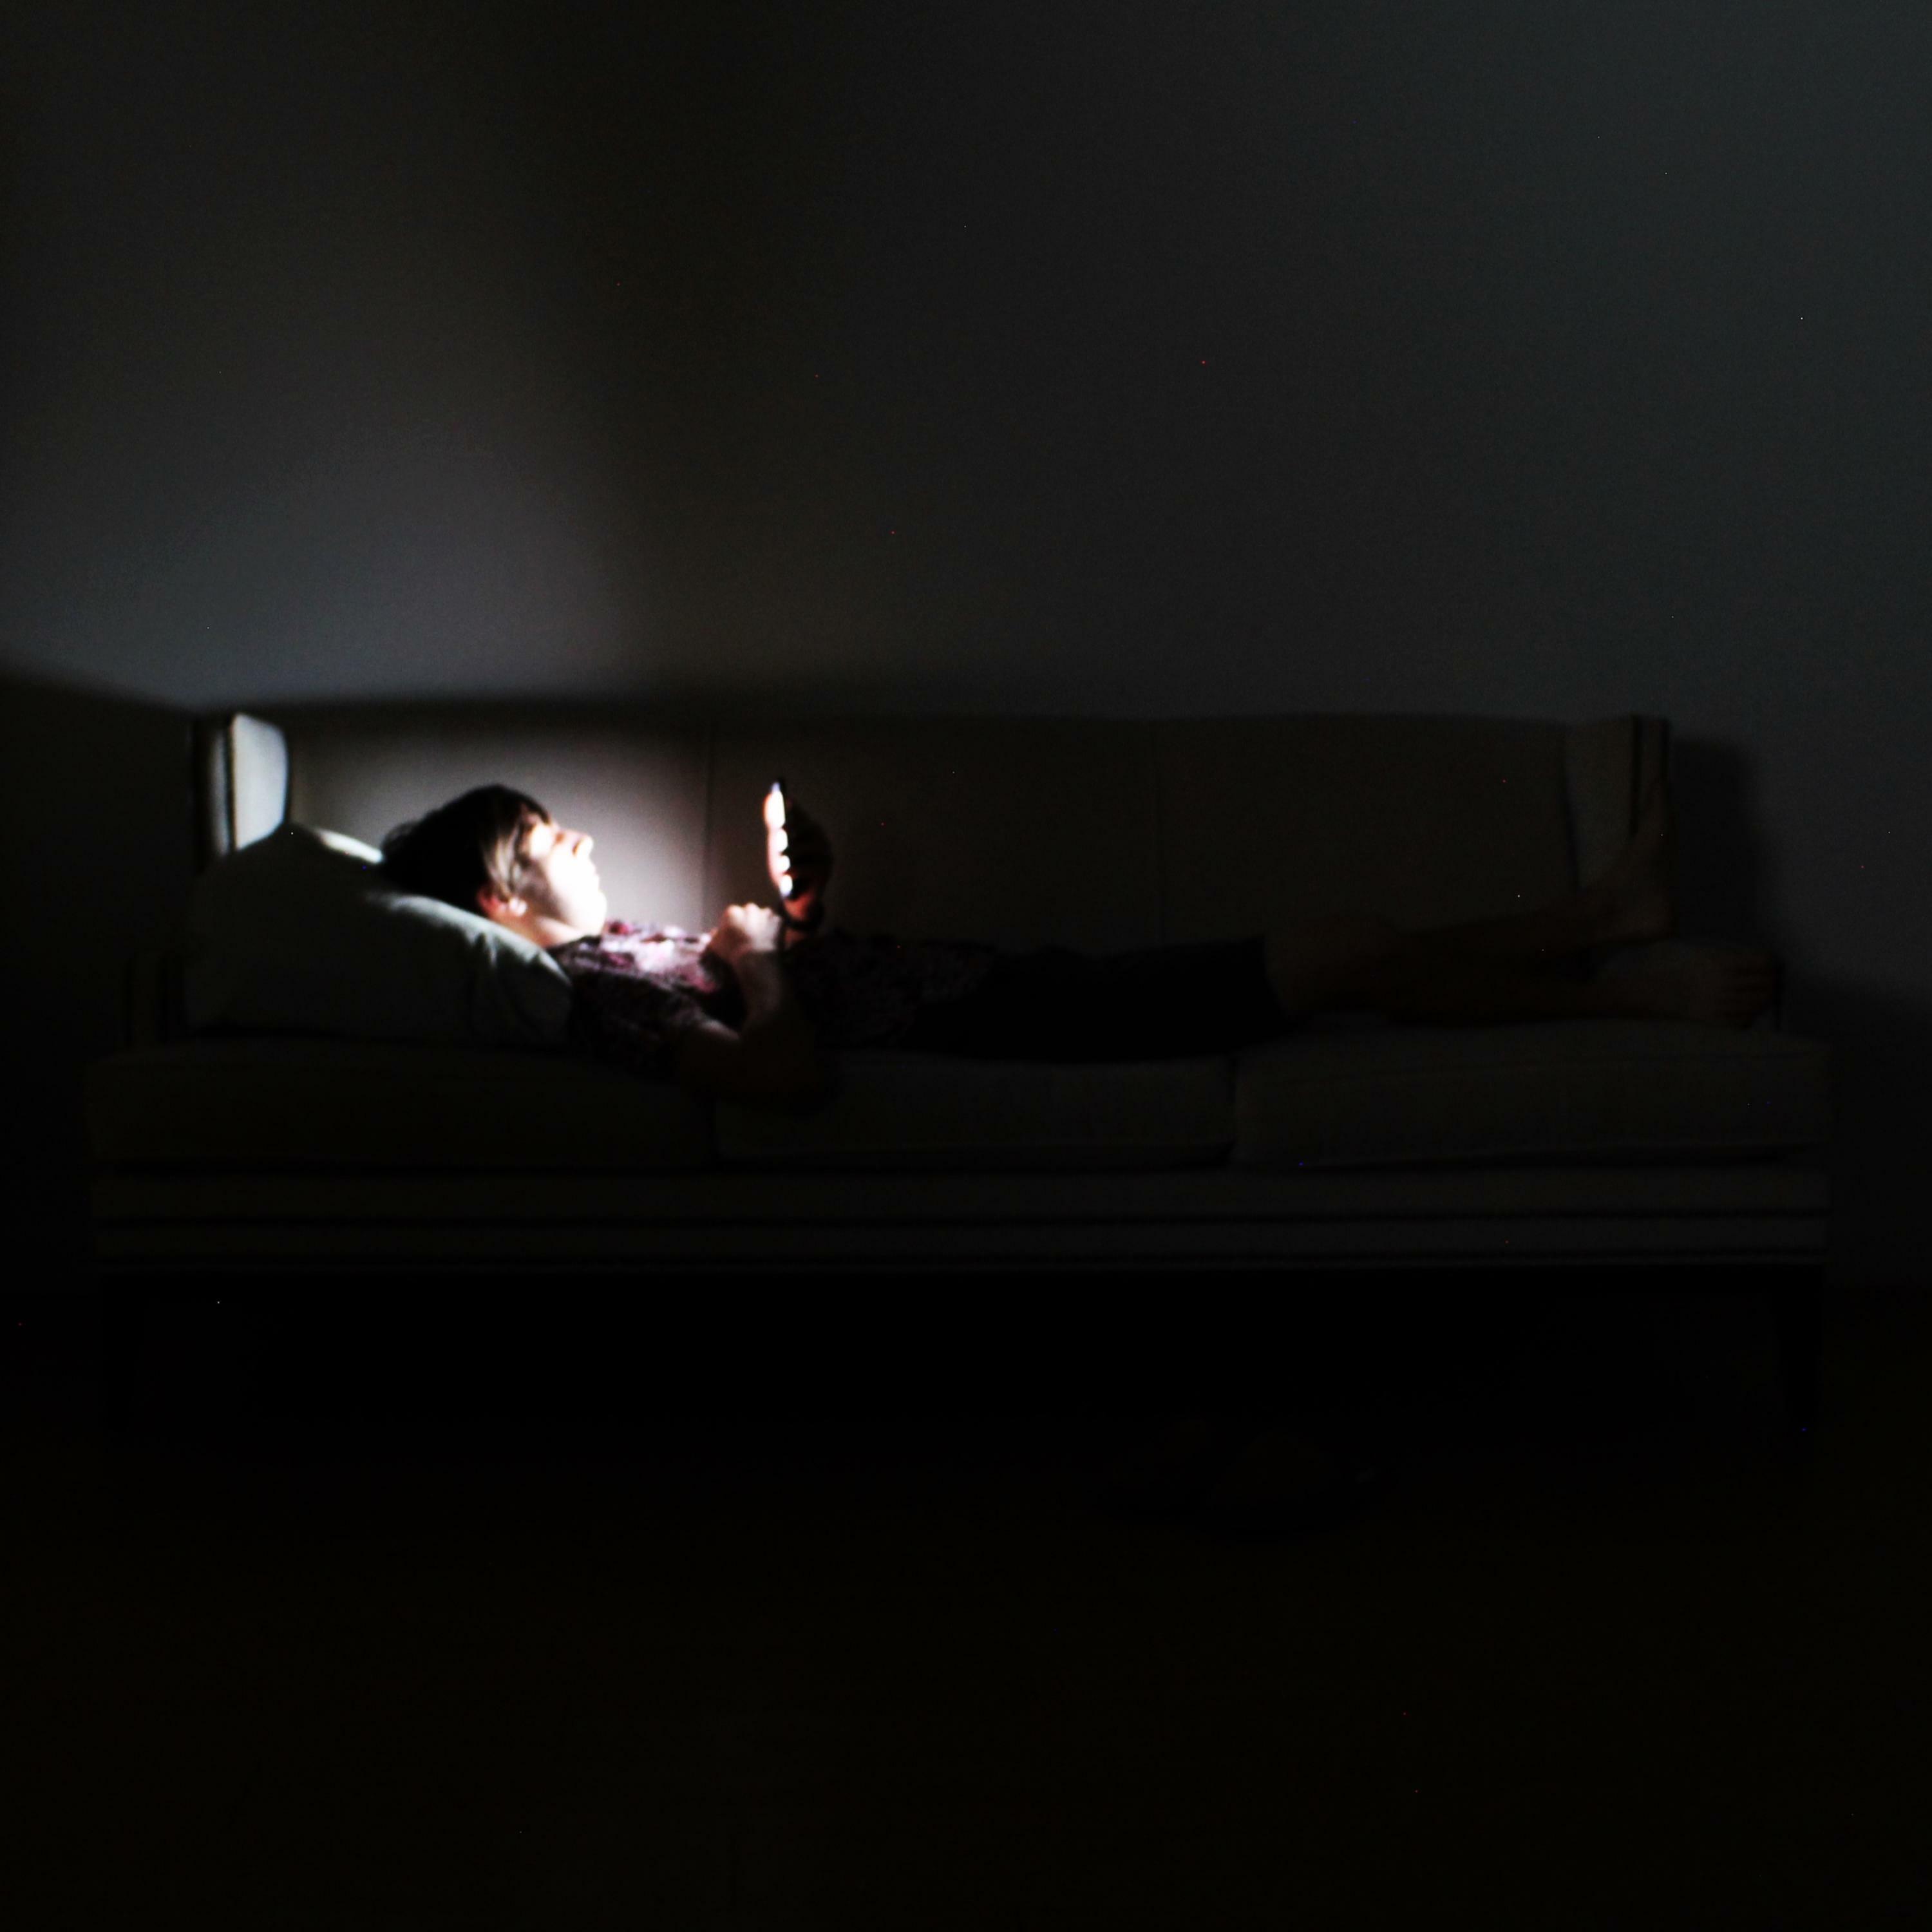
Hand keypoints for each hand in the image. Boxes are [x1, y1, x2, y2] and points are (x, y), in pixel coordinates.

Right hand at [705, 902, 784, 967]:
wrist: (755, 961)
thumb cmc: (732, 953)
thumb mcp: (715, 946)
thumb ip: (714, 937)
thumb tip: (714, 932)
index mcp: (732, 912)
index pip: (733, 915)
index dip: (735, 925)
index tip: (737, 935)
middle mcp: (749, 908)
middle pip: (749, 912)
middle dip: (749, 921)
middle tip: (750, 936)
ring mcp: (765, 913)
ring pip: (763, 915)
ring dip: (763, 923)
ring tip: (761, 938)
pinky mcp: (778, 920)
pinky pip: (776, 923)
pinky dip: (775, 929)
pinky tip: (771, 940)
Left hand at [764, 790, 833, 927]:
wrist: (796, 897)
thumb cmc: (786, 867)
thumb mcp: (778, 846)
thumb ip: (775, 826)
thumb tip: (771, 800)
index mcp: (809, 830)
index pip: (801, 814)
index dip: (794, 808)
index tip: (785, 801)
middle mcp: (820, 839)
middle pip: (809, 828)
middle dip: (794, 828)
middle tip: (780, 828)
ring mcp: (825, 855)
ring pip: (810, 847)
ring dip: (794, 850)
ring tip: (781, 855)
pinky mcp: (826, 872)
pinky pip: (812, 868)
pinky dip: (798, 870)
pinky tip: (786, 872)